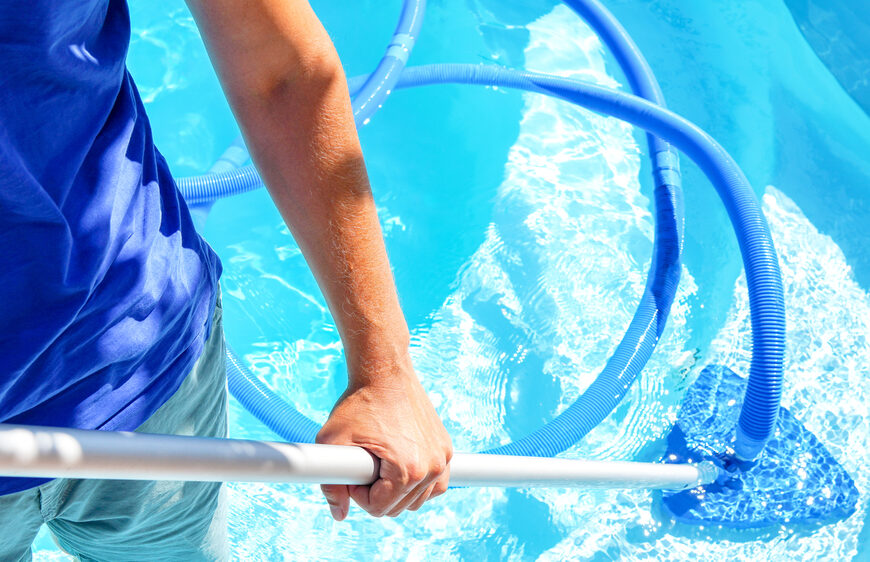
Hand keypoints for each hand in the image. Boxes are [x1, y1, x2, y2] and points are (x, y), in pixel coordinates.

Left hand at [316, 352, 452, 519]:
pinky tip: (400, 467)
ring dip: (397, 490)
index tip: (352, 467)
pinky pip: (435, 485)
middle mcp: (432, 467)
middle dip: (376, 492)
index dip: (357, 492)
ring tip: (380, 462)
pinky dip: (418, 484)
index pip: (378, 508)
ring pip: (417, 500)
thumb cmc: (358, 403)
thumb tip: (338, 515)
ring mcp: (443, 458)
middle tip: (364, 462)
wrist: (385, 373)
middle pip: (398, 508)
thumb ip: (330, 484)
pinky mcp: (446, 449)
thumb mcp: (332, 440)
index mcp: (407, 470)